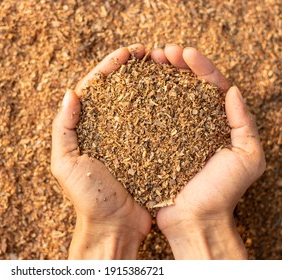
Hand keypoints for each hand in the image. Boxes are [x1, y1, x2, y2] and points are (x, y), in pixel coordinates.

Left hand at [51, 44, 152, 258]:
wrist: (114, 227)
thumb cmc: (88, 199)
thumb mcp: (66, 164)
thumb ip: (63, 129)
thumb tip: (70, 93)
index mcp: (86, 129)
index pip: (96, 89)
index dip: (109, 68)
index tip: (126, 53)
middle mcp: (109, 130)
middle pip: (119, 90)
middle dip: (130, 68)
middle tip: (146, 52)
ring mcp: (130, 139)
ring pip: (138, 102)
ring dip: (148, 81)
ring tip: (161, 65)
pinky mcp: (149, 150)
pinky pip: (156, 123)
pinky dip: (162, 106)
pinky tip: (173, 93)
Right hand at [154, 45, 265, 258]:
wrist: (195, 220)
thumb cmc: (223, 192)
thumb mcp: (248, 157)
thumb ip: (243, 124)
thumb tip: (233, 91)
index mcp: (218, 123)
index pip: (211, 86)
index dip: (199, 66)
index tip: (184, 52)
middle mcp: (194, 124)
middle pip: (185, 87)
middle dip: (175, 66)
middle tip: (161, 52)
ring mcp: (172, 133)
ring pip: (165, 98)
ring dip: (157, 77)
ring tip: (147, 62)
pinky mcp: (154, 144)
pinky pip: (148, 119)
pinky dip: (143, 102)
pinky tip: (133, 88)